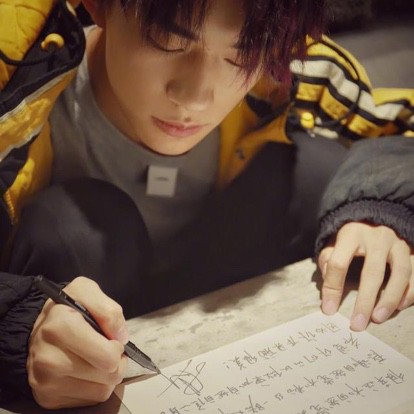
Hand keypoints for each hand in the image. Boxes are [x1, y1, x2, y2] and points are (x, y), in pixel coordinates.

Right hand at [28, 277, 128, 408]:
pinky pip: (90, 401)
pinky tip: (85, 372)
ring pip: (102, 391)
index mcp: (59, 328)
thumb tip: (121, 337)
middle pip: (109, 375)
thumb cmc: (66, 309)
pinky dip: (94, 387)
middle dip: (115, 362)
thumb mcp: (86, 291)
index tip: (110, 339)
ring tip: (95, 359)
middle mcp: (49, 359)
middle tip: (106, 349)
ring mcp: (47, 383)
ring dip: (106, 376)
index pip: (108, 357)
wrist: (37, 329)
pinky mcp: (48, 399)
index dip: (117, 347)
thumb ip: (108, 309)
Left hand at [318, 222, 413, 330]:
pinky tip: (400, 306)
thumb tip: (328, 287)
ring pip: (400, 273)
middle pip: (372, 272)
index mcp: (351, 234)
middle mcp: (377, 238)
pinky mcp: (412, 250)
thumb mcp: (334, 241)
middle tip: (357, 324)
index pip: (338, 263)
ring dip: (390, 299)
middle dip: (364, 301)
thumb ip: (328, 260)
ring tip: (378, 318)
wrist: (376, 213)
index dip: (332, 288)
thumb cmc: (351, 234)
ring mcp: (398, 243)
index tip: (328, 309)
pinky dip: (410, 291)